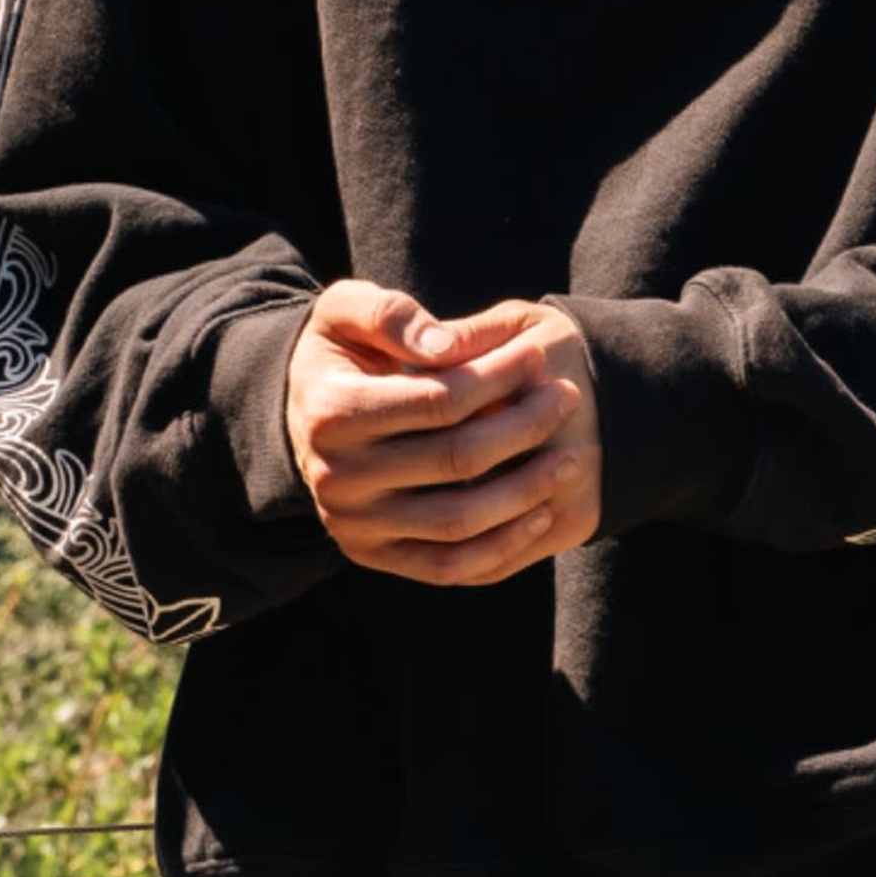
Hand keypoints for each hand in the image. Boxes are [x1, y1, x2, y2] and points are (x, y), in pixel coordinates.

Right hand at [284, 281, 600, 588]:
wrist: (305, 416)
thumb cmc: (343, 353)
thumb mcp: (347, 310)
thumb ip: (389, 314)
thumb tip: (443, 346)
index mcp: (331, 413)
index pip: (437, 400)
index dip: (497, 377)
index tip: (538, 357)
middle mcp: (335, 477)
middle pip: (455, 460)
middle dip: (524, 427)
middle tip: (567, 398)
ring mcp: (353, 525)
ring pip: (458, 521)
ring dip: (526, 491)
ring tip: (571, 457)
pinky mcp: (372, 556)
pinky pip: (450, 566)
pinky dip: (503, 543)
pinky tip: (542, 510)